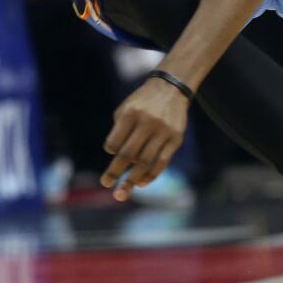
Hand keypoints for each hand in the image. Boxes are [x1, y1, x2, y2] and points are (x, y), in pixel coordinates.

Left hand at [101, 77, 189, 200]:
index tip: (111, 152)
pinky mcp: (176, 139)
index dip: (111, 149)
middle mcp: (147, 122)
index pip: (115, 141)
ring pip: (145, 161)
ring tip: (121, 192)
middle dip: (115, 171)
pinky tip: (141, 183)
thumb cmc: (141, 103)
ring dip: (132, 179)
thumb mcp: (125, 109)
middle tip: (106, 184)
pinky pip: (162, 161)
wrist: (170, 89)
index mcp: (130, 113)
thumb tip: (115, 159)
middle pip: (129, 154)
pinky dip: (151, 175)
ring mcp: (163, 131)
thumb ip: (119, 131)